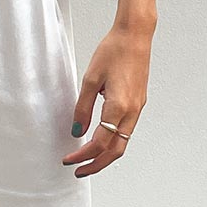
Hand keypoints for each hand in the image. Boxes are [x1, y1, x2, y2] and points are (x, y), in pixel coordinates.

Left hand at [61, 21, 152, 176]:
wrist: (135, 35)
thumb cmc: (113, 51)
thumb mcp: (91, 79)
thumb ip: (83, 108)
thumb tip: (76, 131)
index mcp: (119, 106)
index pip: (100, 142)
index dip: (82, 155)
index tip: (67, 160)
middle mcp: (132, 111)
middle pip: (115, 151)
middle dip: (96, 165)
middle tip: (78, 171)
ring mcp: (138, 108)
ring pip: (123, 142)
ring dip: (105, 155)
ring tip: (87, 160)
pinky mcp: (138, 103)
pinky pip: (126, 130)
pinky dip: (113, 142)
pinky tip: (100, 141)